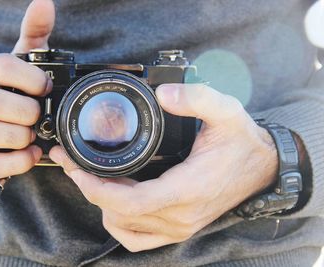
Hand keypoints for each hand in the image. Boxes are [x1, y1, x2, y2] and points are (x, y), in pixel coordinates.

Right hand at [0, 0, 55, 177]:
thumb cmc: (11, 89)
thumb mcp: (22, 61)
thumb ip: (34, 35)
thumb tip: (45, 3)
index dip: (29, 78)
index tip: (47, 87)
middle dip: (25, 110)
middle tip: (40, 113)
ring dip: (19, 135)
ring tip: (34, 133)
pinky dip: (16, 161)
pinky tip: (31, 153)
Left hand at [49, 83, 277, 251]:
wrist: (261, 168)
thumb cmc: (241, 143)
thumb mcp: (225, 111)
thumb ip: (196, 98)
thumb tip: (162, 92)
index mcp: (188, 189)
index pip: (131, 203)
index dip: (98, 190)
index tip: (78, 170)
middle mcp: (181, 216)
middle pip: (119, 215)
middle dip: (90, 190)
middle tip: (73, 164)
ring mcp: (179, 227)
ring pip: (123, 227)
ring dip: (102, 204)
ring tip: (91, 177)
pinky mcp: (178, 228)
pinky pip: (137, 238)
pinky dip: (118, 222)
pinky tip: (113, 202)